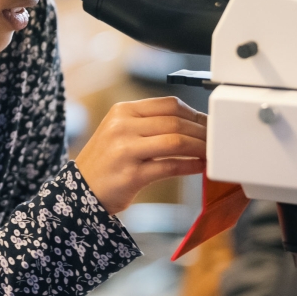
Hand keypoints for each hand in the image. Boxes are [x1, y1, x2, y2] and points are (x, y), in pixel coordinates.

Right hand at [75, 96, 206, 215]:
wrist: (80, 191)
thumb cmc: (106, 163)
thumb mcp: (120, 132)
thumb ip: (149, 124)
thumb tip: (190, 123)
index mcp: (121, 111)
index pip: (168, 104)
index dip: (194, 113)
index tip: (208, 123)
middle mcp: (122, 126)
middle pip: (175, 122)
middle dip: (202, 131)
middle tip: (216, 140)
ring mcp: (125, 150)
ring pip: (175, 142)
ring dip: (200, 147)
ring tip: (211, 153)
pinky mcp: (131, 175)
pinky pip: (170, 166)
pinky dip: (190, 165)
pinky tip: (200, 166)